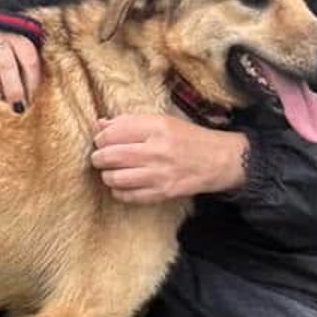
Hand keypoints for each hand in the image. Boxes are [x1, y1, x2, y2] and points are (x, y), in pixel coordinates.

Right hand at [0, 29, 41, 108]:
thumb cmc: (6, 57)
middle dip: (12, 88)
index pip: (29, 60)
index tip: (30, 101)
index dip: (31, 82)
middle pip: (7, 63)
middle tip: (15, 106)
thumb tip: (26, 103)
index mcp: (19, 40)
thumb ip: (24, 77)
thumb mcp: (19, 62)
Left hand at [90, 114, 248, 202]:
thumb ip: (130, 121)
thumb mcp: (162, 121)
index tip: (101, 140)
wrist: (218, 160)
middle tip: (99, 158)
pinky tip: (121, 185)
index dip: (100, 137)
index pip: (113, 132)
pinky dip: (118, 192)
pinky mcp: (163, 193)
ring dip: (106, 175)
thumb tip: (99, 124)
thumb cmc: (187, 137)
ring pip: (115, 178)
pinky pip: (128, 196)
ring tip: (110, 172)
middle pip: (110, 156)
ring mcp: (160, 174)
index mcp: (157, 127)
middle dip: (98, 157)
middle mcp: (157, 150)